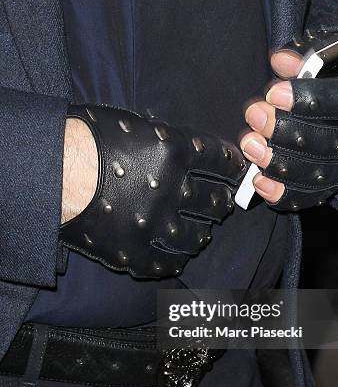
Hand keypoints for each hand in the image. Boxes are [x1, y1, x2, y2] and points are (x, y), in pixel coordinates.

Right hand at [60, 104, 245, 277]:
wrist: (50, 172)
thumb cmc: (87, 140)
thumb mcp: (133, 125)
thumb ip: (166, 139)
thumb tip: (189, 150)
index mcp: (175, 152)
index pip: (221, 162)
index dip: (234, 168)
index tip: (238, 173)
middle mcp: (173, 190)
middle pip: (215, 201)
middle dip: (222, 202)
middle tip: (222, 203)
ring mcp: (156, 225)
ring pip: (197, 236)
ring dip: (203, 232)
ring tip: (203, 232)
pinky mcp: (136, 253)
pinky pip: (168, 262)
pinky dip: (177, 258)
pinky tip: (179, 254)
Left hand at [240, 30, 337, 210]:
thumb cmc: (334, 75)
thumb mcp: (326, 55)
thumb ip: (303, 56)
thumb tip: (280, 61)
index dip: (306, 99)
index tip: (272, 93)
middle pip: (327, 141)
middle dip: (284, 130)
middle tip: (253, 115)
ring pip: (315, 173)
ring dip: (278, 162)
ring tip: (250, 145)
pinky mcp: (328, 186)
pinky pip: (306, 197)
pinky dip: (280, 193)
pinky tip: (257, 180)